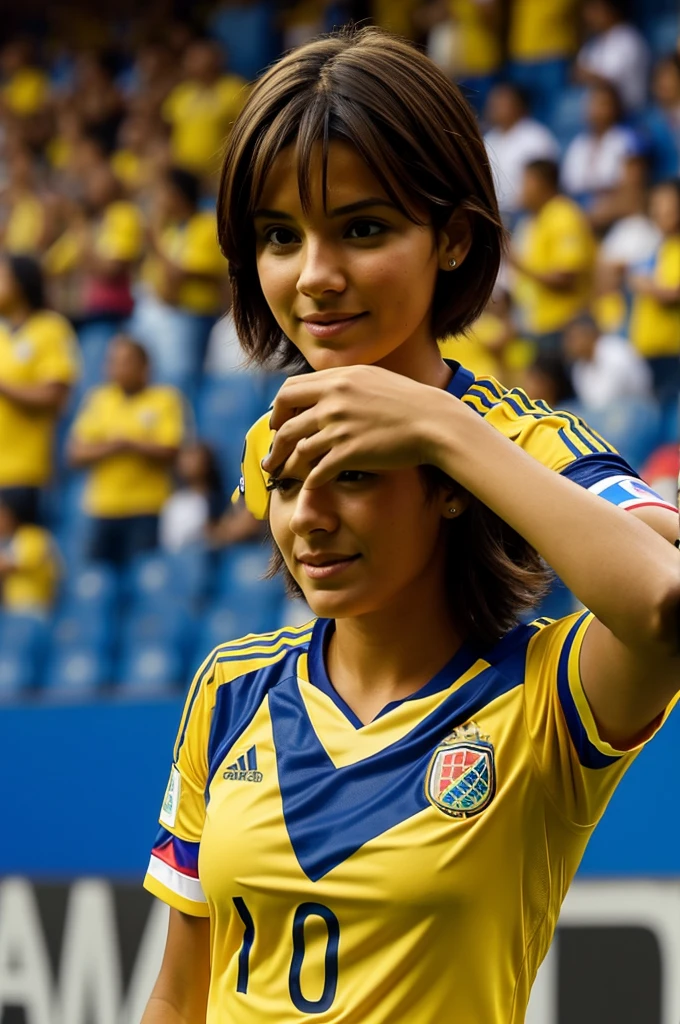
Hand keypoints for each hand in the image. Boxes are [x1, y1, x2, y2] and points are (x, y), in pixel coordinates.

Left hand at [262, 365, 450, 488]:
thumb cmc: (409, 402)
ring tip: (280, 475)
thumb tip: (323, 390)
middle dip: (273, 441)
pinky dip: (309, 481)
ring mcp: (339, 427)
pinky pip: (316, 471)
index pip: (289, 390)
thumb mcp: (373, 379)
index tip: (277, 423)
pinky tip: (308, 486)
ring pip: (296, 449)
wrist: (434, 422)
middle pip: (285, 422)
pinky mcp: (349, 453)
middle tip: (271, 455)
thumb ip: (345, 383)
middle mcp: (333, 401)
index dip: (278, 409)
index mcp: (338, 380)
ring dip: (285, 465)